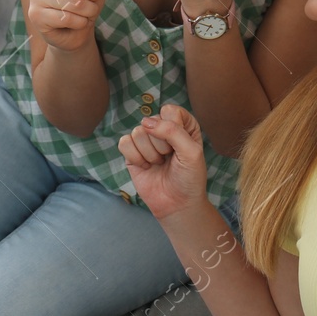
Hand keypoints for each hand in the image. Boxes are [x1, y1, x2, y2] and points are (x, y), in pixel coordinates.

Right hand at [119, 104, 208, 219]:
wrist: (177, 204)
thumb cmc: (189, 178)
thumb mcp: (191, 152)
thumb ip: (172, 131)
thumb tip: (145, 122)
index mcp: (182, 124)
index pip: (170, 111)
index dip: (173, 129)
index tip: (180, 147)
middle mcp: (163, 129)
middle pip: (152, 122)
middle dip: (162, 146)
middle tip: (170, 159)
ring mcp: (146, 140)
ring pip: (138, 132)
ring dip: (150, 154)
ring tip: (159, 164)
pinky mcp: (132, 152)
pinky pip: (124, 143)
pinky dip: (135, 158)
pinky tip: (145, 167)